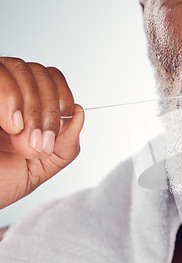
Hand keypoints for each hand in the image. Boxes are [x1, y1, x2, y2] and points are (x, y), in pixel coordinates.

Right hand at [0, 57, 83, 208]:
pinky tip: (11, 125)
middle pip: (38, 72)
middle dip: (48, 109)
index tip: (63, 122)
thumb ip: (66, 145)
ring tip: (22, 136)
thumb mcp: (43, 166)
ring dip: (31, 106)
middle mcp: (4, 92)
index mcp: (24, 106)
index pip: (51, 77)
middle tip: (40, 142)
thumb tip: (80, 113)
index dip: (62, 95)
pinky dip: (9, 99)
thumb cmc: (1, 181)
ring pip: (18, 68)